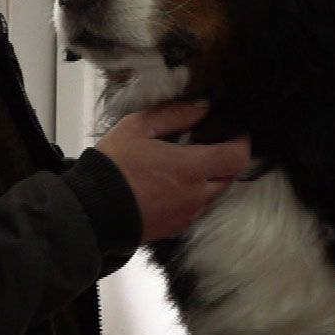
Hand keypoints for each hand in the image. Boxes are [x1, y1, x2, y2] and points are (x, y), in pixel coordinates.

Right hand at [94, 100, 250, 242]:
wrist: (92, 211)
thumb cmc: (114, 165)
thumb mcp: (138, 127)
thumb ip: (175, 114)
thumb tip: (204, 106)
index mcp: (191, 168)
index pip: (237, 157)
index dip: (242, 142)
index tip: (235, 130)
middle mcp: (197, 195)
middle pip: (230, 177)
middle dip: (227, 159)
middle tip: (212, 143)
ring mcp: (187, 215)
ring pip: (215, 194)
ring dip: (212, 178)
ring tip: (191, 162)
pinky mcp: (176, 228)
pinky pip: (198, 209)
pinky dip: (196, 194)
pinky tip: (176, 183)